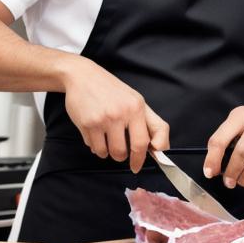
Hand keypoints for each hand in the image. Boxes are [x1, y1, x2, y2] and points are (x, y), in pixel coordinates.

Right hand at [63, 57, 169, 172]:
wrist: (83, 76)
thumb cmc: (112, 91)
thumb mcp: (137, 101)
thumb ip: (152, 124)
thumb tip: (160, 148)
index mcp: (136, 107)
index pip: (144, 142)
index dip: (141, 159)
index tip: (137, 166)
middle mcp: (121, 113)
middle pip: (125, 152)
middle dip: (124, 157)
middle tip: (121, 151)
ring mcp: (103, 119)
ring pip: (109, 153)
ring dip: (108, 152)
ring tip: (107, 139)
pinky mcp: (87, 123)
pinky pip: (94, 148)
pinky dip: (96, 147)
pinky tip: (96, 134)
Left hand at [204, 106, 243, 188]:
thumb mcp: (242, 125)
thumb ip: (227, 141)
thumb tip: (214, 167)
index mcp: (242, 115)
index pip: (221, 138)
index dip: (213, 158)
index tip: (209, 172)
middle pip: (242, 152)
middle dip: (232, 171)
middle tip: (228, 182)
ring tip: (242, 180)